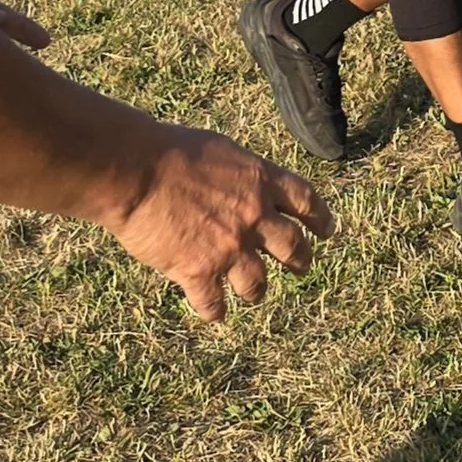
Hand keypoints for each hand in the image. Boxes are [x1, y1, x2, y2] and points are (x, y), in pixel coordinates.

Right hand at [112, 128, 334, 321]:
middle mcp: (254, 216)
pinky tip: (212, 311)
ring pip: (257, 284)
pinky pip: (214, 304)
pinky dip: (214, 310)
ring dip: (256, 290)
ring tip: (253, 293)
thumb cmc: (168, 151)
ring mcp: (229, 247)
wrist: (135, 171)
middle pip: (293, 247)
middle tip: (301, 266)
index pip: (306, 201)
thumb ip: (240, 174)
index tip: (326, 230)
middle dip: (300, 261)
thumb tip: (245, 186)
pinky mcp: (199, 272)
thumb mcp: (219, 150)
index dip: (320, 218)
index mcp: (260, 180)